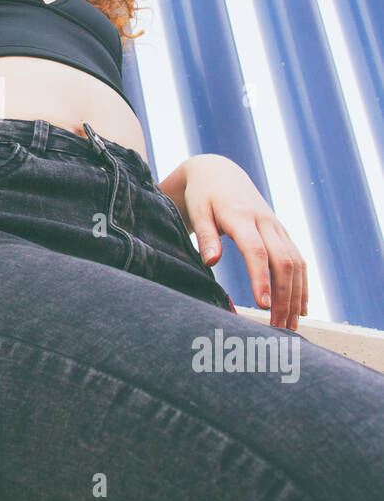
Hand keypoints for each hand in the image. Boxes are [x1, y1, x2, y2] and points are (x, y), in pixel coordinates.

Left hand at [181, 154, 307, 329]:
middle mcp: (266, 222)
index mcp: (242, 217)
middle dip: (284, 296)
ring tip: (289, 327)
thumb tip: (211, 262)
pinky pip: (298, 260)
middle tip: (277, 328)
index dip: (261, 279)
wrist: (220, 172)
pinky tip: (300, 309)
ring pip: (296, 263)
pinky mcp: (282, 233)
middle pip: (284, 262)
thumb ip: (206, 237)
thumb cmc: (204, 195)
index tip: (262, 305)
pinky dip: (302, 285)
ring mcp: (277, 227)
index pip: (256, 251)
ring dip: (296, 296)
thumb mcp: (198, 211)